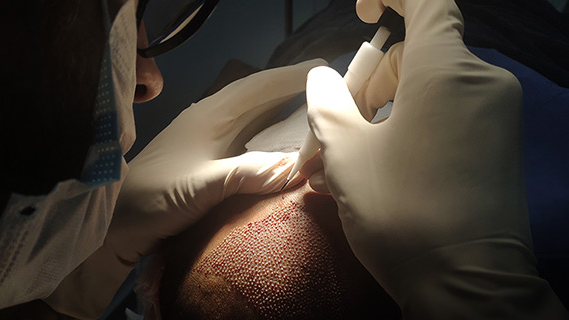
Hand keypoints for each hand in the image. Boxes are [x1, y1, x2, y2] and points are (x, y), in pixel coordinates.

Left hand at [109, 58, 326, 262]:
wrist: (114, 222)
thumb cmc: (154, 196)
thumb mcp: (203, 185)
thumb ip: (248, 174)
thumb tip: (296, 167)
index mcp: (209, 116)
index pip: (257, 86)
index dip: (289, 75)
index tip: (321, 66)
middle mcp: (209, 122)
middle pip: (256, 98)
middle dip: (290, 91)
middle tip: (325, 92)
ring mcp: (204, 141)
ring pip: (250, 119)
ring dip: (279, 114)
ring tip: (310, 116)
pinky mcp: (202, 162)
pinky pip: (243, 141)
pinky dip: (266, 140)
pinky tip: (278, 151)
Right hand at [305, 0, 567, 317]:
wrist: (468, 286)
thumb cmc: (400, 212)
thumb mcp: (345, 155)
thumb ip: (327, 105)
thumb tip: (323, 78)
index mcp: (444, 71)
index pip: (427, 3)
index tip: (362, 12)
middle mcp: (480, 82)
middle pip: (416, 56)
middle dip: (368, 86)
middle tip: (327, 137)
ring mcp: (495, 115)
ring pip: (428, 91)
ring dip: (382, 115)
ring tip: (341, 167)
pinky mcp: (498, 145)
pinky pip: (448, 116)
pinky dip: (410, 130)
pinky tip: (377, 172)